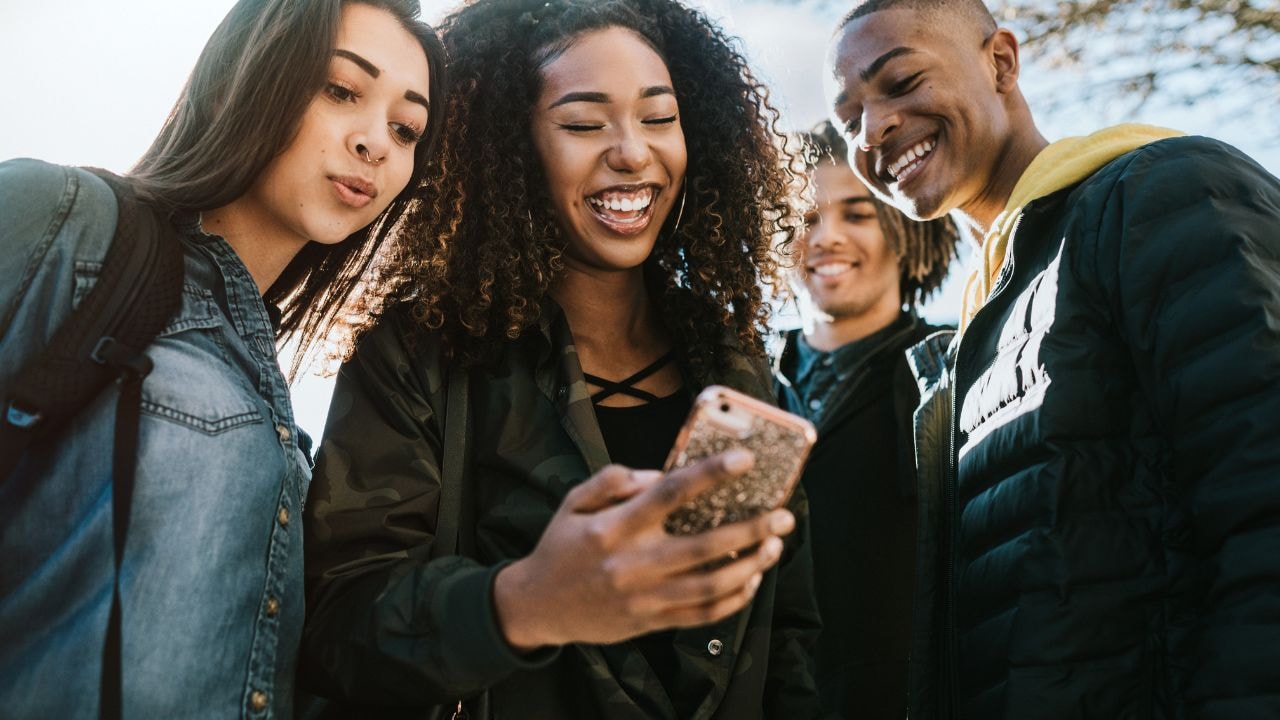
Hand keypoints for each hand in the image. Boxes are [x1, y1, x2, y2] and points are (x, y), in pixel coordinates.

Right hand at [493, 448, 794, 650]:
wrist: (538, 606)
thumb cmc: (561, 546)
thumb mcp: (574, 501)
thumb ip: (612, 480)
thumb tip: (659, 475)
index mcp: (615, 527)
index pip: (670, 495)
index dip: (710, 475)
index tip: (745, 459)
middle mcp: (632, 563)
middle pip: (703, 546)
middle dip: (750, 530)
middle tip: (783, 514)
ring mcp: (643, 598)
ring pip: (710, 586)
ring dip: (750, 566)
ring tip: (775, 545)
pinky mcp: (649, 622)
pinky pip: (700, 615)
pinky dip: (731, 600)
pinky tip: (751, 581)